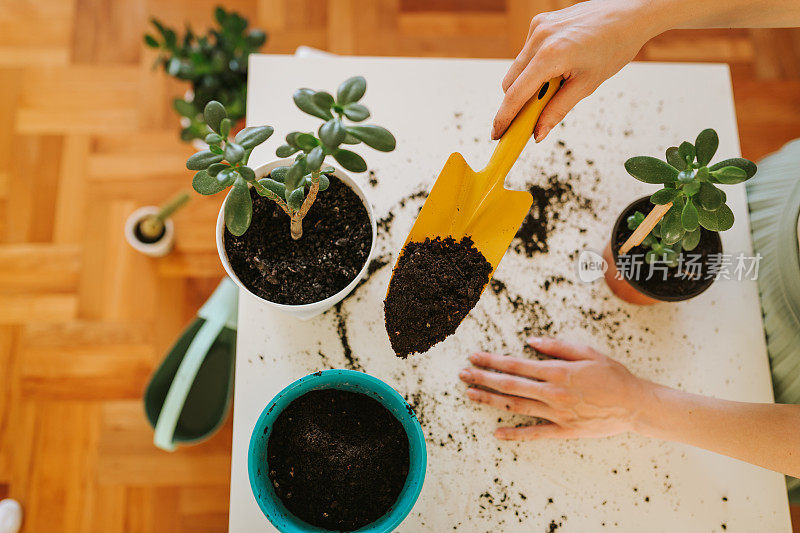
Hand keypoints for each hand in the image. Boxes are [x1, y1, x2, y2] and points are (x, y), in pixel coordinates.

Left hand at [459, 337, 652, 439]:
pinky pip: (535, 434)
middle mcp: (553, 393)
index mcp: (557, 372)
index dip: (492, 360)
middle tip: (462, 374)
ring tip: (470, 394)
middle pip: (509, 385)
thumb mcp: (587, 352)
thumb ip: (557, 347)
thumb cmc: (613, 376)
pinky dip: (514, 434)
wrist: (635, 405)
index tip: (475, 356)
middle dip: (483, 378)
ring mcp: (557, 414)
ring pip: (516, 407)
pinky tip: (496, 432)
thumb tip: (531, 341)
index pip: (516, 365)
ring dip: (491, 400)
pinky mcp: (564, 430)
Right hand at [492, 0, 657, 140]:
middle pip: (510, 82)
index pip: (516, 95)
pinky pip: (527, 53)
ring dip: (528, 85)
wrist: (631, 12)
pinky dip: (535, 68)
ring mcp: (538, 27)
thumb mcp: (587, 85)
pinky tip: (559, 68)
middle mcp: (539, 37)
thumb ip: (557, 111)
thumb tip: (538, 132)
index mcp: (550, 55)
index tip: (497, 134)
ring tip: (557, 86)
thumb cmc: (615, 45)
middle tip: (531, 119)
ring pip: (518, 68)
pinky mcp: (540, 22)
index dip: (504, 118)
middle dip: (517, 103)